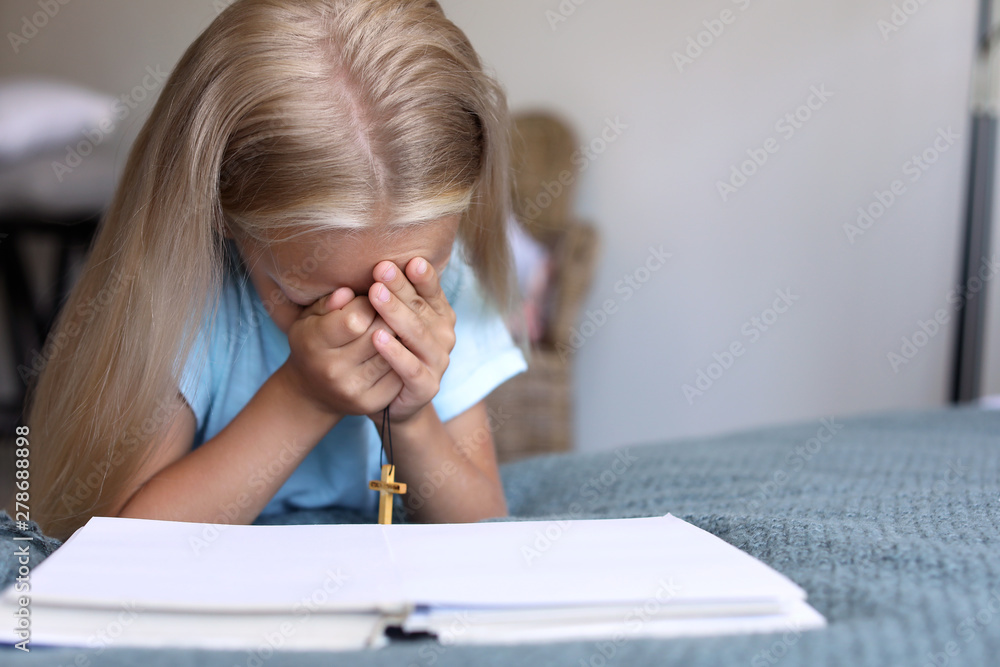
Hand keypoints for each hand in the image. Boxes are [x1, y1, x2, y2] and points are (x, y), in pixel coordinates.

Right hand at [282, 286, 402, 417]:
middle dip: (389, 317)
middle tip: (394, 308)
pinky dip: (403, 359)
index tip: (373, 297)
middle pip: (378, 335)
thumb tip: (348, 292)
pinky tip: (402, 348)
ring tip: (400, 325)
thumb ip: (328, 303)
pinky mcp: (370, 403)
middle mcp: (332, 369)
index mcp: (313, 342)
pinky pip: (397, 375)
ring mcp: (352, 389)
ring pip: (392, 355)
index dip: (370, 303)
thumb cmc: (314, 343)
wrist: (311, 392)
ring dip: (401, 337)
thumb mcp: (310, 318)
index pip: (356, 318)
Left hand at [367, 257, 455, 422]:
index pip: (431, 289)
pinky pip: (410, 368)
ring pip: (417, 334)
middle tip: (380, 269)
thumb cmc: (389, 351)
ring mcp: (438, 361)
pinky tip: (377, 337)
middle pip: (421, 307)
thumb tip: (373, 265)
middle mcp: (443, 335)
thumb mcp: (390, 319)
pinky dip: (394, 353)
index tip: (406, 259)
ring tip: (375, 295)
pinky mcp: (427, 386)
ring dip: (396, 313)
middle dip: (400, 287)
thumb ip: (387, 294)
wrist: (394, 401)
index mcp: (438, 314)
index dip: (420, 275)